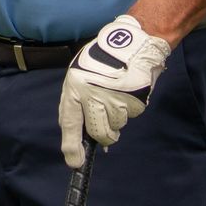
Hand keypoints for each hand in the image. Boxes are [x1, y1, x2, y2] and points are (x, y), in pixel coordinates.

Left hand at [58, 16, 170, 166]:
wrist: (132, 42)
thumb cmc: (102, 61)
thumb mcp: (80, 77)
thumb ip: (78, 104)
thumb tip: (81, 137)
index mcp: (75, 86)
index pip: (70, 122)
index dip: (71, 145)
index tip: (75, 162)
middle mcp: (93, 93)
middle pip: (98, 132)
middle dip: (105, 136)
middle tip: (109, 131)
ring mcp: (115, 96)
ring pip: (117, 125)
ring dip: (118, 117)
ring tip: (118, 94)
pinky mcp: (134, 98)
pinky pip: (131, 115)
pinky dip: (130, 108)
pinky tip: (127, 91)